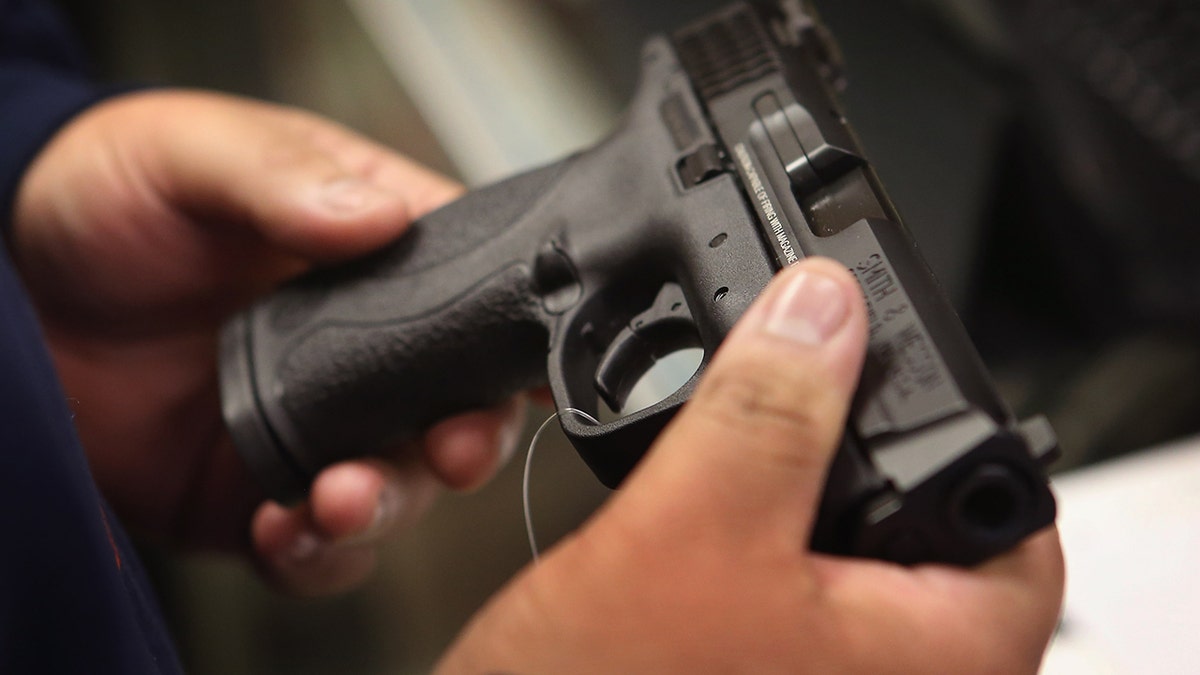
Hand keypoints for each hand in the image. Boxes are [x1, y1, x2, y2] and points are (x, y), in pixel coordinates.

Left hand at [11, 90, 525, 594]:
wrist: (11, 285)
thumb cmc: (113, 193)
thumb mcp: (195, 154)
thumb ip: (282, 178)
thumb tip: (376, 214)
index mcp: (375, 255)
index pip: (476, 293)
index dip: (512, 338)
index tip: (526, 373)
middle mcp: (364, 349)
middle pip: (457, 406)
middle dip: (467, 440)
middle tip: (451, 448)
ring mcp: (318, 425)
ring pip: (399, 487)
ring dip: (388, 505)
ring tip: (340, 498)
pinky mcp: (261, 489)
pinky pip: (314, 544)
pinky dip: (313, 553)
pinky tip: (282, 529)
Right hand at [436, 259, 1064, 672]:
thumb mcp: (690, 533)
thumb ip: (766, 414)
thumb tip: (822, 308)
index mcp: (937, 660)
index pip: (1013, 514)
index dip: (956, 421)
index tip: (885, 369)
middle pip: (922, 522)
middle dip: (850, 446)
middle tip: (794, 393)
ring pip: (846, 549)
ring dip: (790, 485)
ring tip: (734, 449)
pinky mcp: (766, 671)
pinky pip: (789, 583)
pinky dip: (753, 530)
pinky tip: (699, 509)